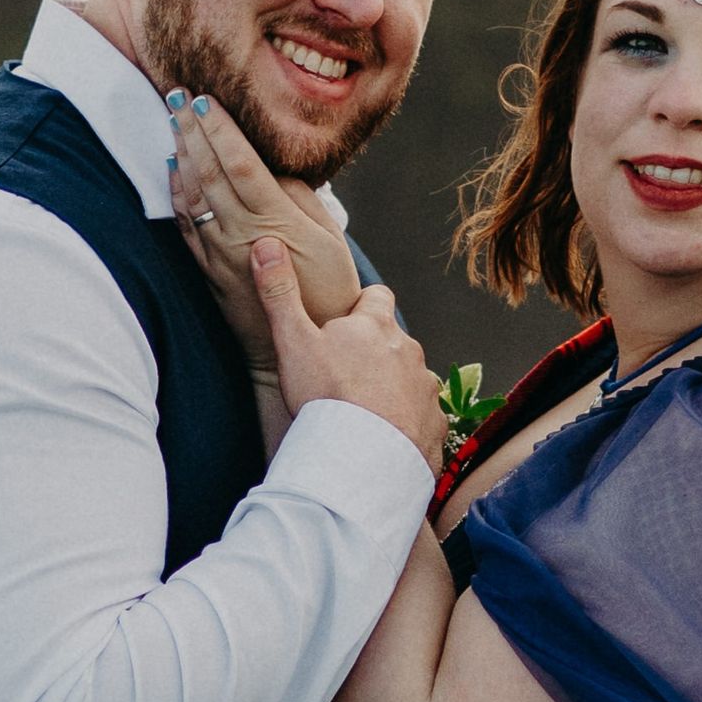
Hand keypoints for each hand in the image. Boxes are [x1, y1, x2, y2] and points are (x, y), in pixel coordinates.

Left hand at [166, 92, 361, 360]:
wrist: (300, 347)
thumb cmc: (328, 292)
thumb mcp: (330, 240)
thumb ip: (301, 199)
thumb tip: (276, 165)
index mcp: (275, 221)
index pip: (238, 163)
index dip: (219, 128)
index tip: (205, 98)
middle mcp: (241, 234)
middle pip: (208, 170)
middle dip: (191, 128)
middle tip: (176, 93)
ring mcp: (219, 253)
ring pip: (193, 193)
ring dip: (180, 152)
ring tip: (172, 118)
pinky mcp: (208, 269)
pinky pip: (186, 223)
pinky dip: (176, 191)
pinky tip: (172, 166)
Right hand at [251, 240, 444, 472]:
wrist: (361, 458)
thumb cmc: (325, 397)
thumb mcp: (293, 341)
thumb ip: (280, 293)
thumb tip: (266, 243)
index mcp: (375, 325)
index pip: (377, 297)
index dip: (362, 307)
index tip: (345, 324)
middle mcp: (409, 350)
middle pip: (395, 340)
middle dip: (377, 352)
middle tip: (347, 374)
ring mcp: (426, 387)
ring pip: (410, 378)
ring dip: (393, 388)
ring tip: (365, 412)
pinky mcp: (435, 422)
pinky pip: (422, 417)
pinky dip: (407, 423)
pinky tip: (384, 439)